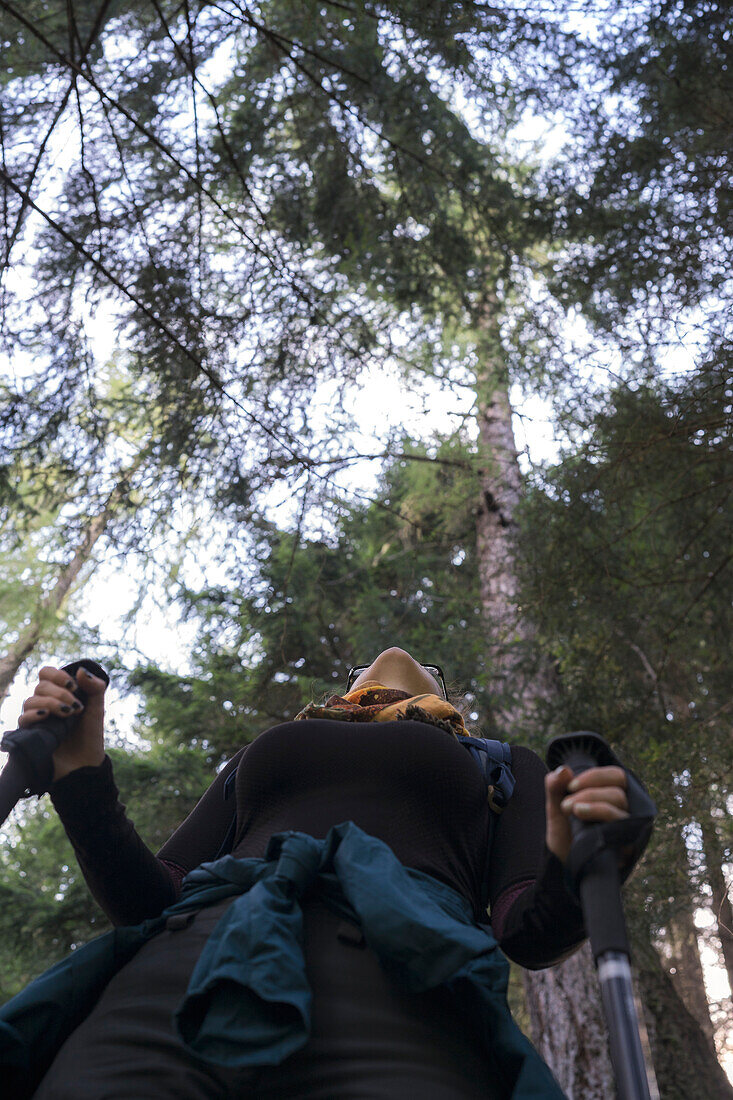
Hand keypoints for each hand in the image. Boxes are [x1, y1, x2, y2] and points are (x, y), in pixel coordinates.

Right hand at [18, 665, 107, 781]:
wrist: (85, 763)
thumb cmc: (90, 735)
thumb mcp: (97, 709)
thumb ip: (95, 688)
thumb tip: (81, 670)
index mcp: (59, 694)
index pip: (46, 674)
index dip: (57, 675)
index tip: (73, 686)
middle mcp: (44, 704)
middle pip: (40, 686)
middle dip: (60, 693)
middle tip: (76, 707)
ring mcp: (36, 719)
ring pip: (30, 700)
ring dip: (50, 703)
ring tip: (67, 714)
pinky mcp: (29, 734)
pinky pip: (23, 719)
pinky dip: (33, 714)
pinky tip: (45, 716)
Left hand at [545, 765, 628, 863]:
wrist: (565, 866)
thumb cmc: (566, 835)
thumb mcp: (555, 809)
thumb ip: (555, 787)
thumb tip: (563, 770)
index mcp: (610, 797)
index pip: (617, 777)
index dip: (596, 776)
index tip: (570, 784)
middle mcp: (623, 812)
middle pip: (618, 792)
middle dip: (589, 792)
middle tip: (566, 803)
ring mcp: (626, 829)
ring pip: (620, 806)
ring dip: (593, 803)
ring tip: (571, 809)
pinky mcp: (627, 845)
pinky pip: (623, 828)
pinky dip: (601, 815)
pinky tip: (582, 818)